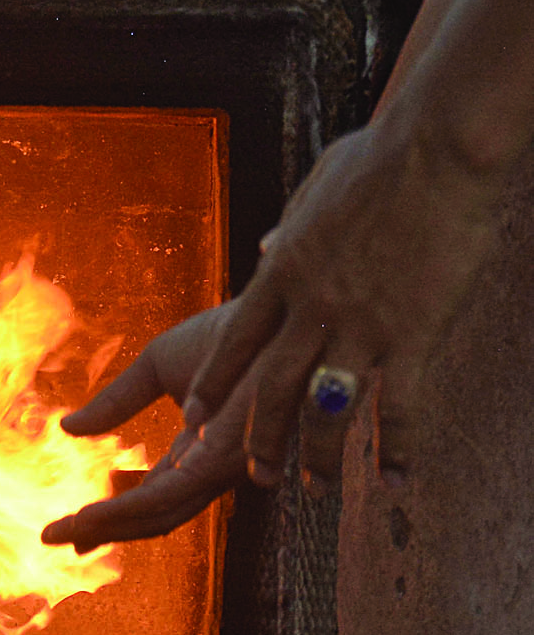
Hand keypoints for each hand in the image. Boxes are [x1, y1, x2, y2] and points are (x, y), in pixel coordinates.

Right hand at [41, 305, 253, 552]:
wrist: (276, 308)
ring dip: (106, 529)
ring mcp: (221, 468)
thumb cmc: (233, 333)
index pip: (151, 494)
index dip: (109, 512)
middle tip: (53, 539)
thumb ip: (116, 402)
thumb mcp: (158, 366)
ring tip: (62, 534)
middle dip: (102, 531)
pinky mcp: (223, 460)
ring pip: (159, 517)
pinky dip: (124, 511)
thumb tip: (67, 427)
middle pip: (153, 516)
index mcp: (201, 448)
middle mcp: (214, 467)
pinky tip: (89, 515)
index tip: (68, 524)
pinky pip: (167, 497)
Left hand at [181, 120, 505, 489]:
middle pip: (267, 390)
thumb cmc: (385, 156)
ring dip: (315, 457)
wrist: (439, 145)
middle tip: (254, 475)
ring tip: (314, 489)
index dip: (212, 388)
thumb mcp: (317, 191)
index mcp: (281, 271)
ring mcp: (358, 325)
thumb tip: (266, 246)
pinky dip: (393, 449)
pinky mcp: (411, 334)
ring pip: (320, 411)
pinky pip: (396, 409)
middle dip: (256, 439)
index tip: (194, 422)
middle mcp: (309, 307)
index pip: (233, 344)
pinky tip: (394, 478)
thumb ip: (289, 228)